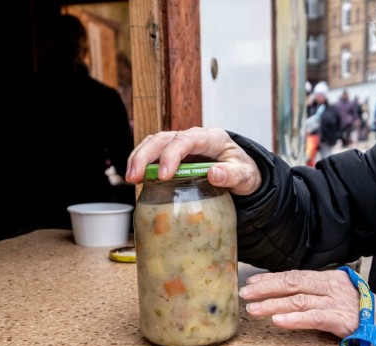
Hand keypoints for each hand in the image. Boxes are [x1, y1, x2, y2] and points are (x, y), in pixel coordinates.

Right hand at [126, 127, 261, 195]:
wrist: (242, 172)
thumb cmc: (243, 171)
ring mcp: (181, 144)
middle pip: (163, 138)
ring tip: (130, 178)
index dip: (171, 155)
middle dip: (146, 156)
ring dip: (138, 158)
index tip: (163, 176)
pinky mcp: (173, 154)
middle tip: (136, 177)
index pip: (186, 140)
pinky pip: (152, 152)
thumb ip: (232, 175)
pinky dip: (140, 162)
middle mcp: (193, 137)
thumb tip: (214, 174)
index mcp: (211, 138)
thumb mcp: (245, 176)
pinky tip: (134, 177)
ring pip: (153, 142)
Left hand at [239, 269, 375, 338]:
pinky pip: (314, 318)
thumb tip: (289, 300)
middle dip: (265, 288)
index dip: (271, 279)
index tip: (251, 283)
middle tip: (244, 294)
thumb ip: (318, 297)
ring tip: (252, 309)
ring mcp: (338, 302)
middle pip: (293, 283)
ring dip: (272, 304)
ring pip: (299, 300)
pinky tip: (277, 322)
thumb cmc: (367, 316)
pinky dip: (294, 320)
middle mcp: (332, 286)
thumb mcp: (339, 300)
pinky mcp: (344, 320)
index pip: (295, 275)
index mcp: (330, 279)